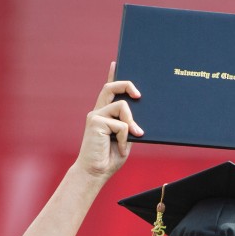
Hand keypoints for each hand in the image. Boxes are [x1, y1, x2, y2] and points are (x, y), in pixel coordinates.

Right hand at [74, 62, 142, 179]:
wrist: (96, 172)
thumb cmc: (110, 157)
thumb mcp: (125, 138)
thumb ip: (129, 124)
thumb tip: (138, 109)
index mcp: (105, 113)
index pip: (108, 90)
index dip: (112, 75)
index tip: (116, 62)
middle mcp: (98, 111)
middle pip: (112, 87)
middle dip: (127, 85)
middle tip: (139, 95)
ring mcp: (95, 115)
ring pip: (122, 106)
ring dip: (132, 122)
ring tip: (134, 136)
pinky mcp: (95, 122)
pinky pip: (120, 124)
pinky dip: (124, 138)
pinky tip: (119, 148)